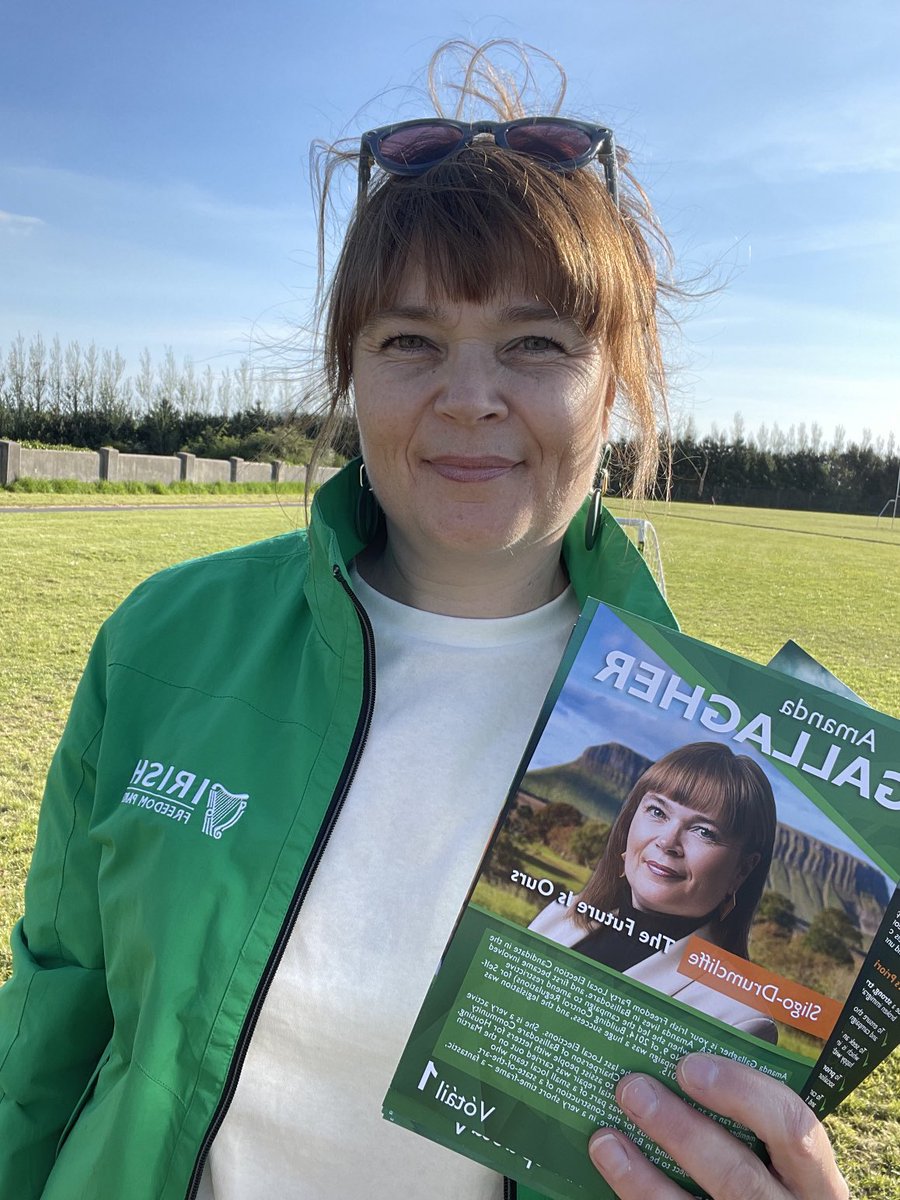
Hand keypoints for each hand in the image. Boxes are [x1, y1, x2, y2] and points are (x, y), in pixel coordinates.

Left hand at [587, 1053, 848, 1199]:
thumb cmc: (773, 1184)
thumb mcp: (782, 1160)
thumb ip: (750, 1121)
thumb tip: (678, 1060)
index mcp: (815, 1178)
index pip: (793, 1127)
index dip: (741, 1092)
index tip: (688, 1065)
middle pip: (737, 1175)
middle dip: (680, 1130)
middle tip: (633, 1089)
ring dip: (643, 1177)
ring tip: (605, 1140)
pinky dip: (638, 1199)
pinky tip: (613, 1174)